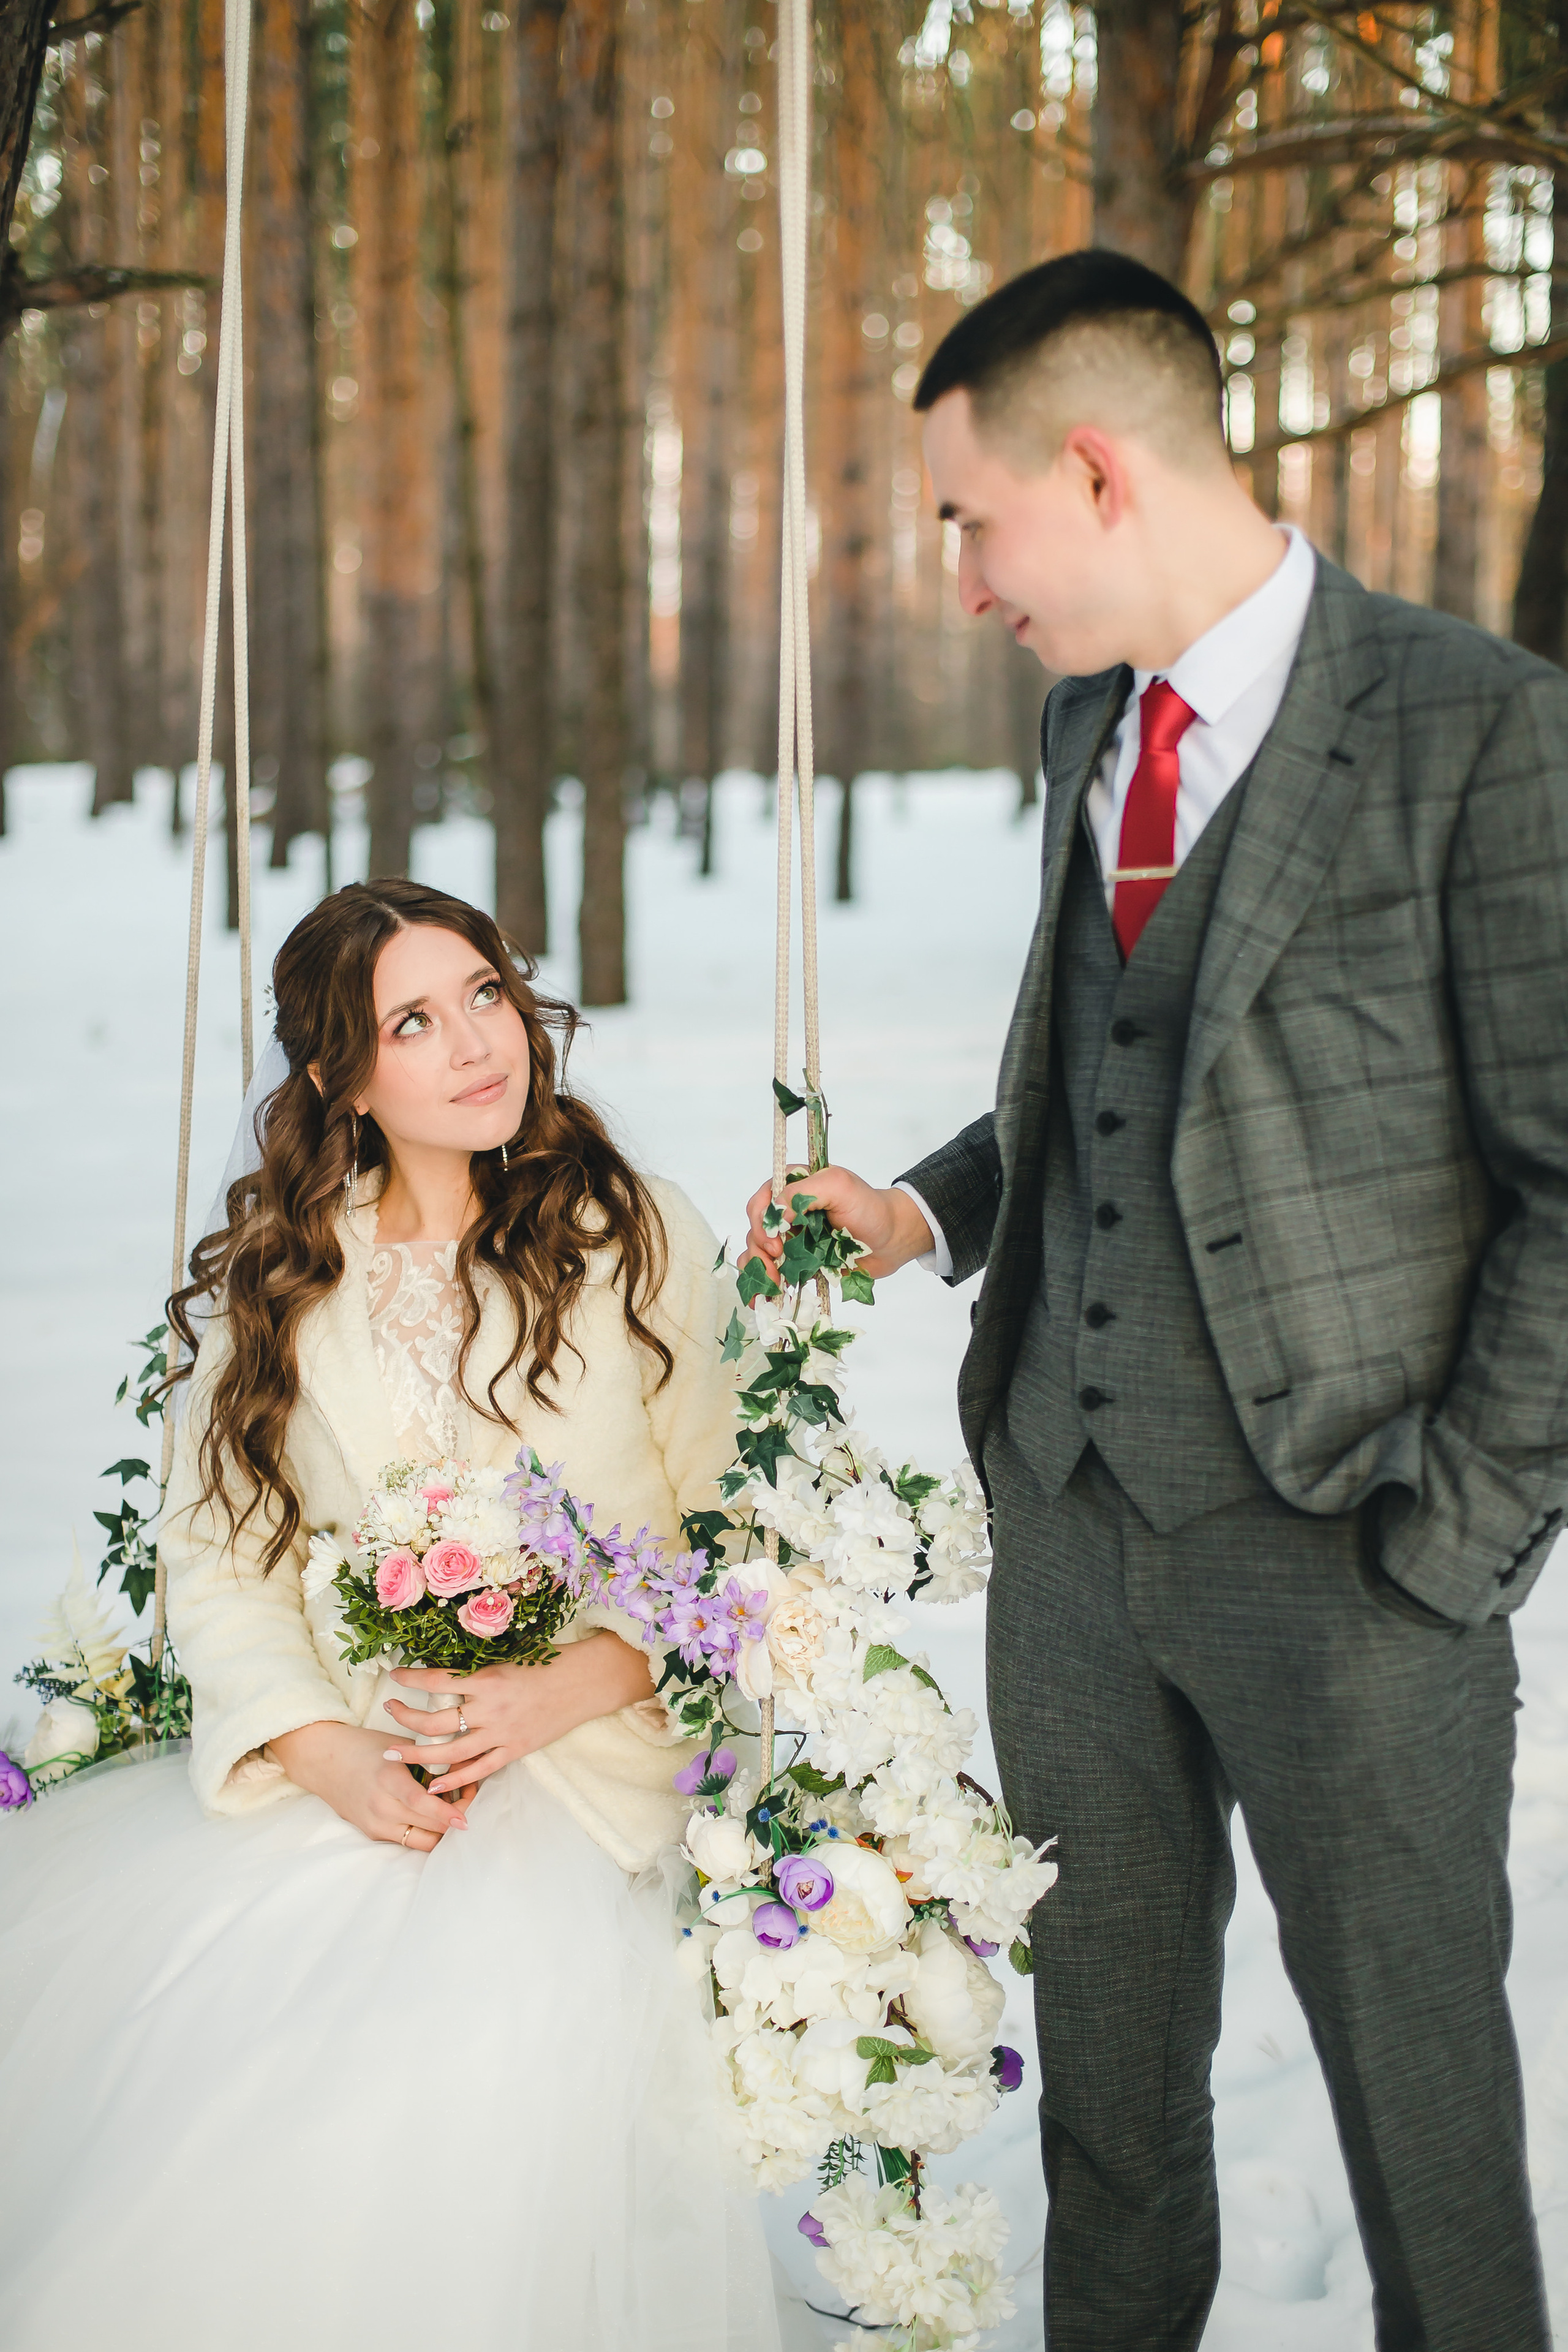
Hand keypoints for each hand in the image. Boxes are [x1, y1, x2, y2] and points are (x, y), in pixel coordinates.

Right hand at [267, 1719, 472, 1852]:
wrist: (324, 1761)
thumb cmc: (364, 1747)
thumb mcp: (399, 1747)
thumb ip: (429, 1759)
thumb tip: (464, 1766)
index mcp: (389, 1779)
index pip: (423, 1804)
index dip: (448, 1814)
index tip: (466, 1819)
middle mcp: (382, 1806)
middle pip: (429, 1827)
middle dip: (454, 1817)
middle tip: (468, 1796)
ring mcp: (376, 1824)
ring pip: (421, 1840)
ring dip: (440, 1829)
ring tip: (450, 1808)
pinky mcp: (372, 1833)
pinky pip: (407, 1839)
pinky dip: (423, 1830)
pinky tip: (429, 1813)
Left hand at [384, 1632, 657, 1798]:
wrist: (584, 1683)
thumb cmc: (548, 1663)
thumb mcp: (508, 1659)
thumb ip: (478, 1671)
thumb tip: (445, 1677)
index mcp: (487, 1679)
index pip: (436, 1681)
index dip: (409, 1680)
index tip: (394, 1676)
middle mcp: (490, 1709)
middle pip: (433, 1722)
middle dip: (404, 1717)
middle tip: (388, 1711)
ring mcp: (501, 1734)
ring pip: (448, 1752)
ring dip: (416, 1753)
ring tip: (393, 1751)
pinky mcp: (514, 1751)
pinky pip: (477, 1770)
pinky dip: (453, 1779)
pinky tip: (432, 1783)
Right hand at [742, 1164, 934, 1282]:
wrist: (891, 1240)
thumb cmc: (869, 1208)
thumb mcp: (839, 1186)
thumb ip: (804, 1192)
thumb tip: (776, 1215)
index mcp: (794, 1189)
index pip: (762, 1201)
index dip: (761, 1221)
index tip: (776, 1241)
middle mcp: (788, 1213)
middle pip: (757, 1230)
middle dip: (760, 1249)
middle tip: (776, 1263)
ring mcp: (792, 1239)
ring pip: (758, 1252)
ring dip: (758, 1268)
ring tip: (772, 1284)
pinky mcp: (798, 1262)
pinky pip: (771, 1271)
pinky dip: (763, 1284)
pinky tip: (764, 1297)